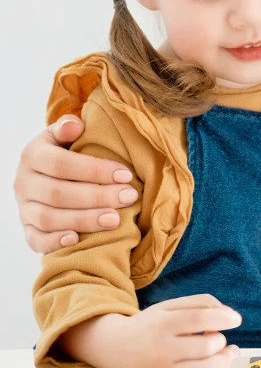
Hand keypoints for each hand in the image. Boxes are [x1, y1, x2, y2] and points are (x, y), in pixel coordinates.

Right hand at [14, 115, 136, 253]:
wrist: (45, 175)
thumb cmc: (65, 154)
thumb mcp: (63, 137)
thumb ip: (67, 129)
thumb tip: (75, 125)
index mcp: (33, 156)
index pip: (61, 164)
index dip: (95, 170)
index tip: (126, 175)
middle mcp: (24, 183)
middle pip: (58, 193)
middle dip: (97, 196)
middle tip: (129, 197)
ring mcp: (24, 208)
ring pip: (49, 218)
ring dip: (84, 220)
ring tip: (115, 219)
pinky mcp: (28, 229)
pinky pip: (36, 239)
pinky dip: (55, 242)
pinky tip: (77, 239)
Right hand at [60, 294, 241, 367]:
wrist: (115, 348)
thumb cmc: (150, 324)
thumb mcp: (169, 306)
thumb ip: (200, 303)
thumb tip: (228, 313)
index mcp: (163, 323)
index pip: (199, 319)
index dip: (223, 318)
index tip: (236, 319)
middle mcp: (162, 349)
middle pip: (204, 347)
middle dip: (220, 340)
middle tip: (218, 336)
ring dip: (224, 361)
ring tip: (228, 352)